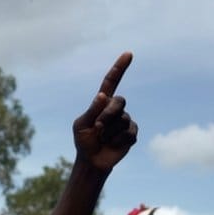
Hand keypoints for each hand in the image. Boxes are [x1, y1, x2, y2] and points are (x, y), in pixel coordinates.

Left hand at [73, 52, 137, 170]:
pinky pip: (129, 133)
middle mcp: (116, 108)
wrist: (92, 160)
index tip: (128, 54)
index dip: (119, 68)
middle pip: (119, 102)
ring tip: (103, 138)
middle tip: (98, 127)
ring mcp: (126, 120)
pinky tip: (112, 144)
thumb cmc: (84, 141)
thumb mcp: (81, 125)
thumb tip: (103, 95)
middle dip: (108, 115)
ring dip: (110, 132)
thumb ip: (92, 111)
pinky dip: (117, 141)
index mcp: (102, 103)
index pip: (111, 82)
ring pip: (123, 119)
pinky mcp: (132, 133)